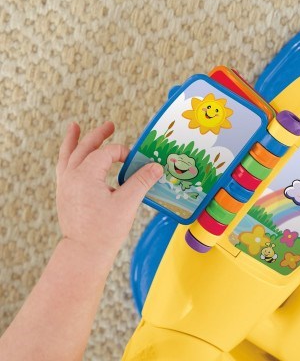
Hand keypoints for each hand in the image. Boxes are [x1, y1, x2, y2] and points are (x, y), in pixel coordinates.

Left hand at [56, 121, 162, 260]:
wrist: (84, 252)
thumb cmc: (105, 230)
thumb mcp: (127, 203)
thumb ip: (141, 181)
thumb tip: (157, 166)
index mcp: (86, 175)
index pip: (107, 153)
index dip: (123, 153)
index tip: (136, 162)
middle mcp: (72, 176)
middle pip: (86, 148)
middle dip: (99, 135)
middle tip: (110, 125)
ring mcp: (65, 184)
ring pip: (68, 155)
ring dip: (74, 140)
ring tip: (74, 127)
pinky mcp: (64, 194)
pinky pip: (63, 168)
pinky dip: (67, 157)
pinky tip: (71, 155)